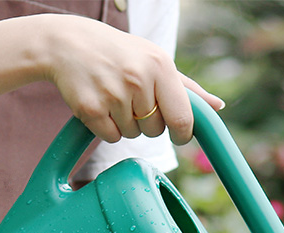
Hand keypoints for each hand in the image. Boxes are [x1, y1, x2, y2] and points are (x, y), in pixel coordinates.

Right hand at [40, 15, 223, 144]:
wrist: (65, 43)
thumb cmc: (120, 54)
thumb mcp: (155, 60)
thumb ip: (188, 88)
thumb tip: (218, 107)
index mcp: (159, 65)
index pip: (183, 119)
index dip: (183, 133)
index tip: (179, 134)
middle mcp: (138, 78)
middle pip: (157, 130)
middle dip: (148, 122)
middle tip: (132, 98)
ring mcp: (113, 94)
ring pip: (134, 135)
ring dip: (126, 123)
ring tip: (113, 95)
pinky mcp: (91, 109)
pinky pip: (112, 137)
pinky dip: (107, 127)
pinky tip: (99, 102)